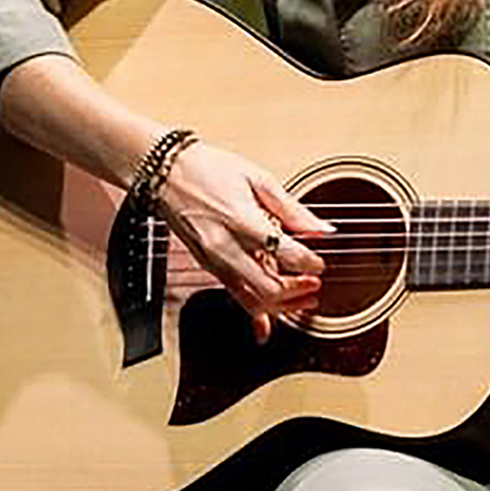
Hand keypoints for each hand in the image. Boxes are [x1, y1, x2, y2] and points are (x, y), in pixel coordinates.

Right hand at [158, 141, 334, 343]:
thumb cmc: (211, 170)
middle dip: (296, 292)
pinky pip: (233, 295)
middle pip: (267, 287)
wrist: (167, 173)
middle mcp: (225, 246)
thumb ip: (293, 209)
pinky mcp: (206, 266)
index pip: (283, 252)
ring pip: (249, 300)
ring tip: (302, 300)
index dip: (309, 262)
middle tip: (314, 285)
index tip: (320, 262)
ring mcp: (213, 260)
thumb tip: (322, 229)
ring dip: (280, 307)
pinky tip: (268, 320)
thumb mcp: (259, 179)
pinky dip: (254, 310)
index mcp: (241, 219)